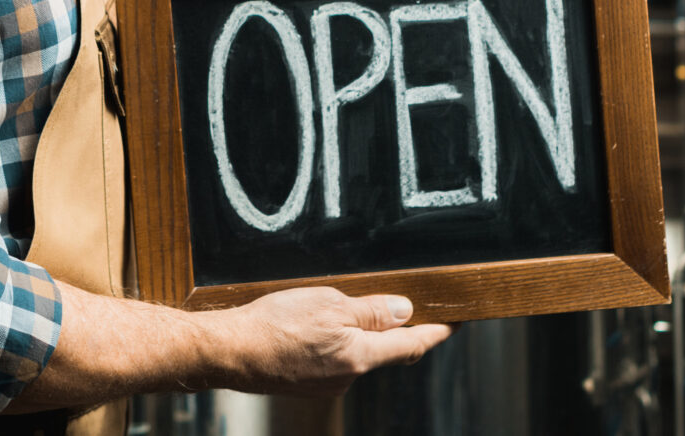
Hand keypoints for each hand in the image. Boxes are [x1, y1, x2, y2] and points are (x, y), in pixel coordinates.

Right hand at [203, 287, 454, 395]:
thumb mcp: (329, 303)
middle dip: (392, 327)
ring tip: (329, 309)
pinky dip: (335, 341)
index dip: (438, 332)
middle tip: (394, 300)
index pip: (414, 345)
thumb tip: (405, 312)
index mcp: (360, 357)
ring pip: (358, 353)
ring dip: (356, 332)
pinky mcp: (310, 383)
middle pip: (386, 350)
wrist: (228, 351)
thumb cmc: (274, 325)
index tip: (456, 322)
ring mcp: (329, 384)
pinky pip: (335, 359)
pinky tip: (311, 326)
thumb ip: (372, 310)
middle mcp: (349, 377)